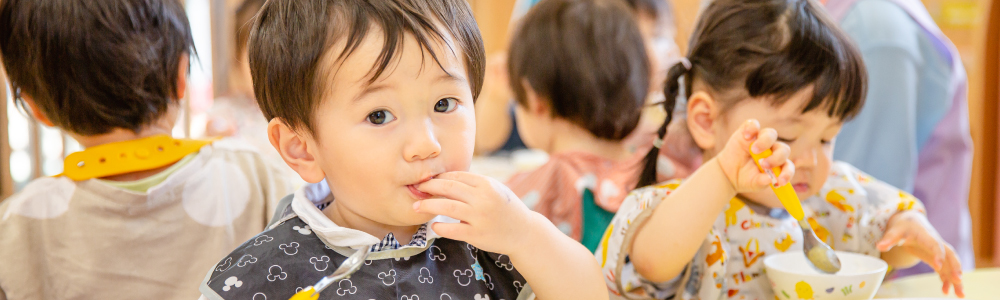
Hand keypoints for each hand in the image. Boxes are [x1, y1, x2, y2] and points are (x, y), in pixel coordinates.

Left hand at [412, 171, 539, 255]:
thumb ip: (474, 184)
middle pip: (448, 188)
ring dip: (428, 205)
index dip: (439, 177)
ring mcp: (480, 217)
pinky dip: (440, 227)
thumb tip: (446, 178)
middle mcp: (483, 198)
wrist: (523, 232)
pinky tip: (434, 225)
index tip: (428, 179)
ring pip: (447, 207)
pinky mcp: (477, 234)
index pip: (456, 176)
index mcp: (487, 184)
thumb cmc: (506, 208)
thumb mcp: (495, 189)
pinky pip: (452, 229)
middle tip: (417, 188)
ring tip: (416, 206)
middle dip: (429, 187)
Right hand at [714, 119, 793, 193]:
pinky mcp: (748, 132)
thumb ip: (761, 182)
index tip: (780, 181)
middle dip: (776, 158)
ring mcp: (760, 139)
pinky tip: (746, 137)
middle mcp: (772, 150)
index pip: (788, 166)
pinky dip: (751, 128)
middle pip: (783, 149)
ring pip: (771, 133)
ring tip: (753, 151)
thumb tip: (769, 179)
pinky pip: (753, 124)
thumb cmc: (745, 178)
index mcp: (778, 164)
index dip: (787, 173)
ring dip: (765, 142)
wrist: (728, 173)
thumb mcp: (753, 184)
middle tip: (764, 164)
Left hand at [878, 210, 963, 296]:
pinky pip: (944, 269)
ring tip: (960, 294)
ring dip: (956, 278)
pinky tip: (946, 291)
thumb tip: (879, 246)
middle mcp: (937, 243)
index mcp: (927, 235)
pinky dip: (947, 280)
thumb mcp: (895, 231)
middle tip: (958, 280)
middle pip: (950, 255)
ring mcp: (939, 252)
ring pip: (951, 265)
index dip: (938, 254)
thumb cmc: (904, 226)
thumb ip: (889, 239)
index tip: (937, 266)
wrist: (911, 222)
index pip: (935, 244)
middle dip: (956, 267)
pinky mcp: (937, 258)